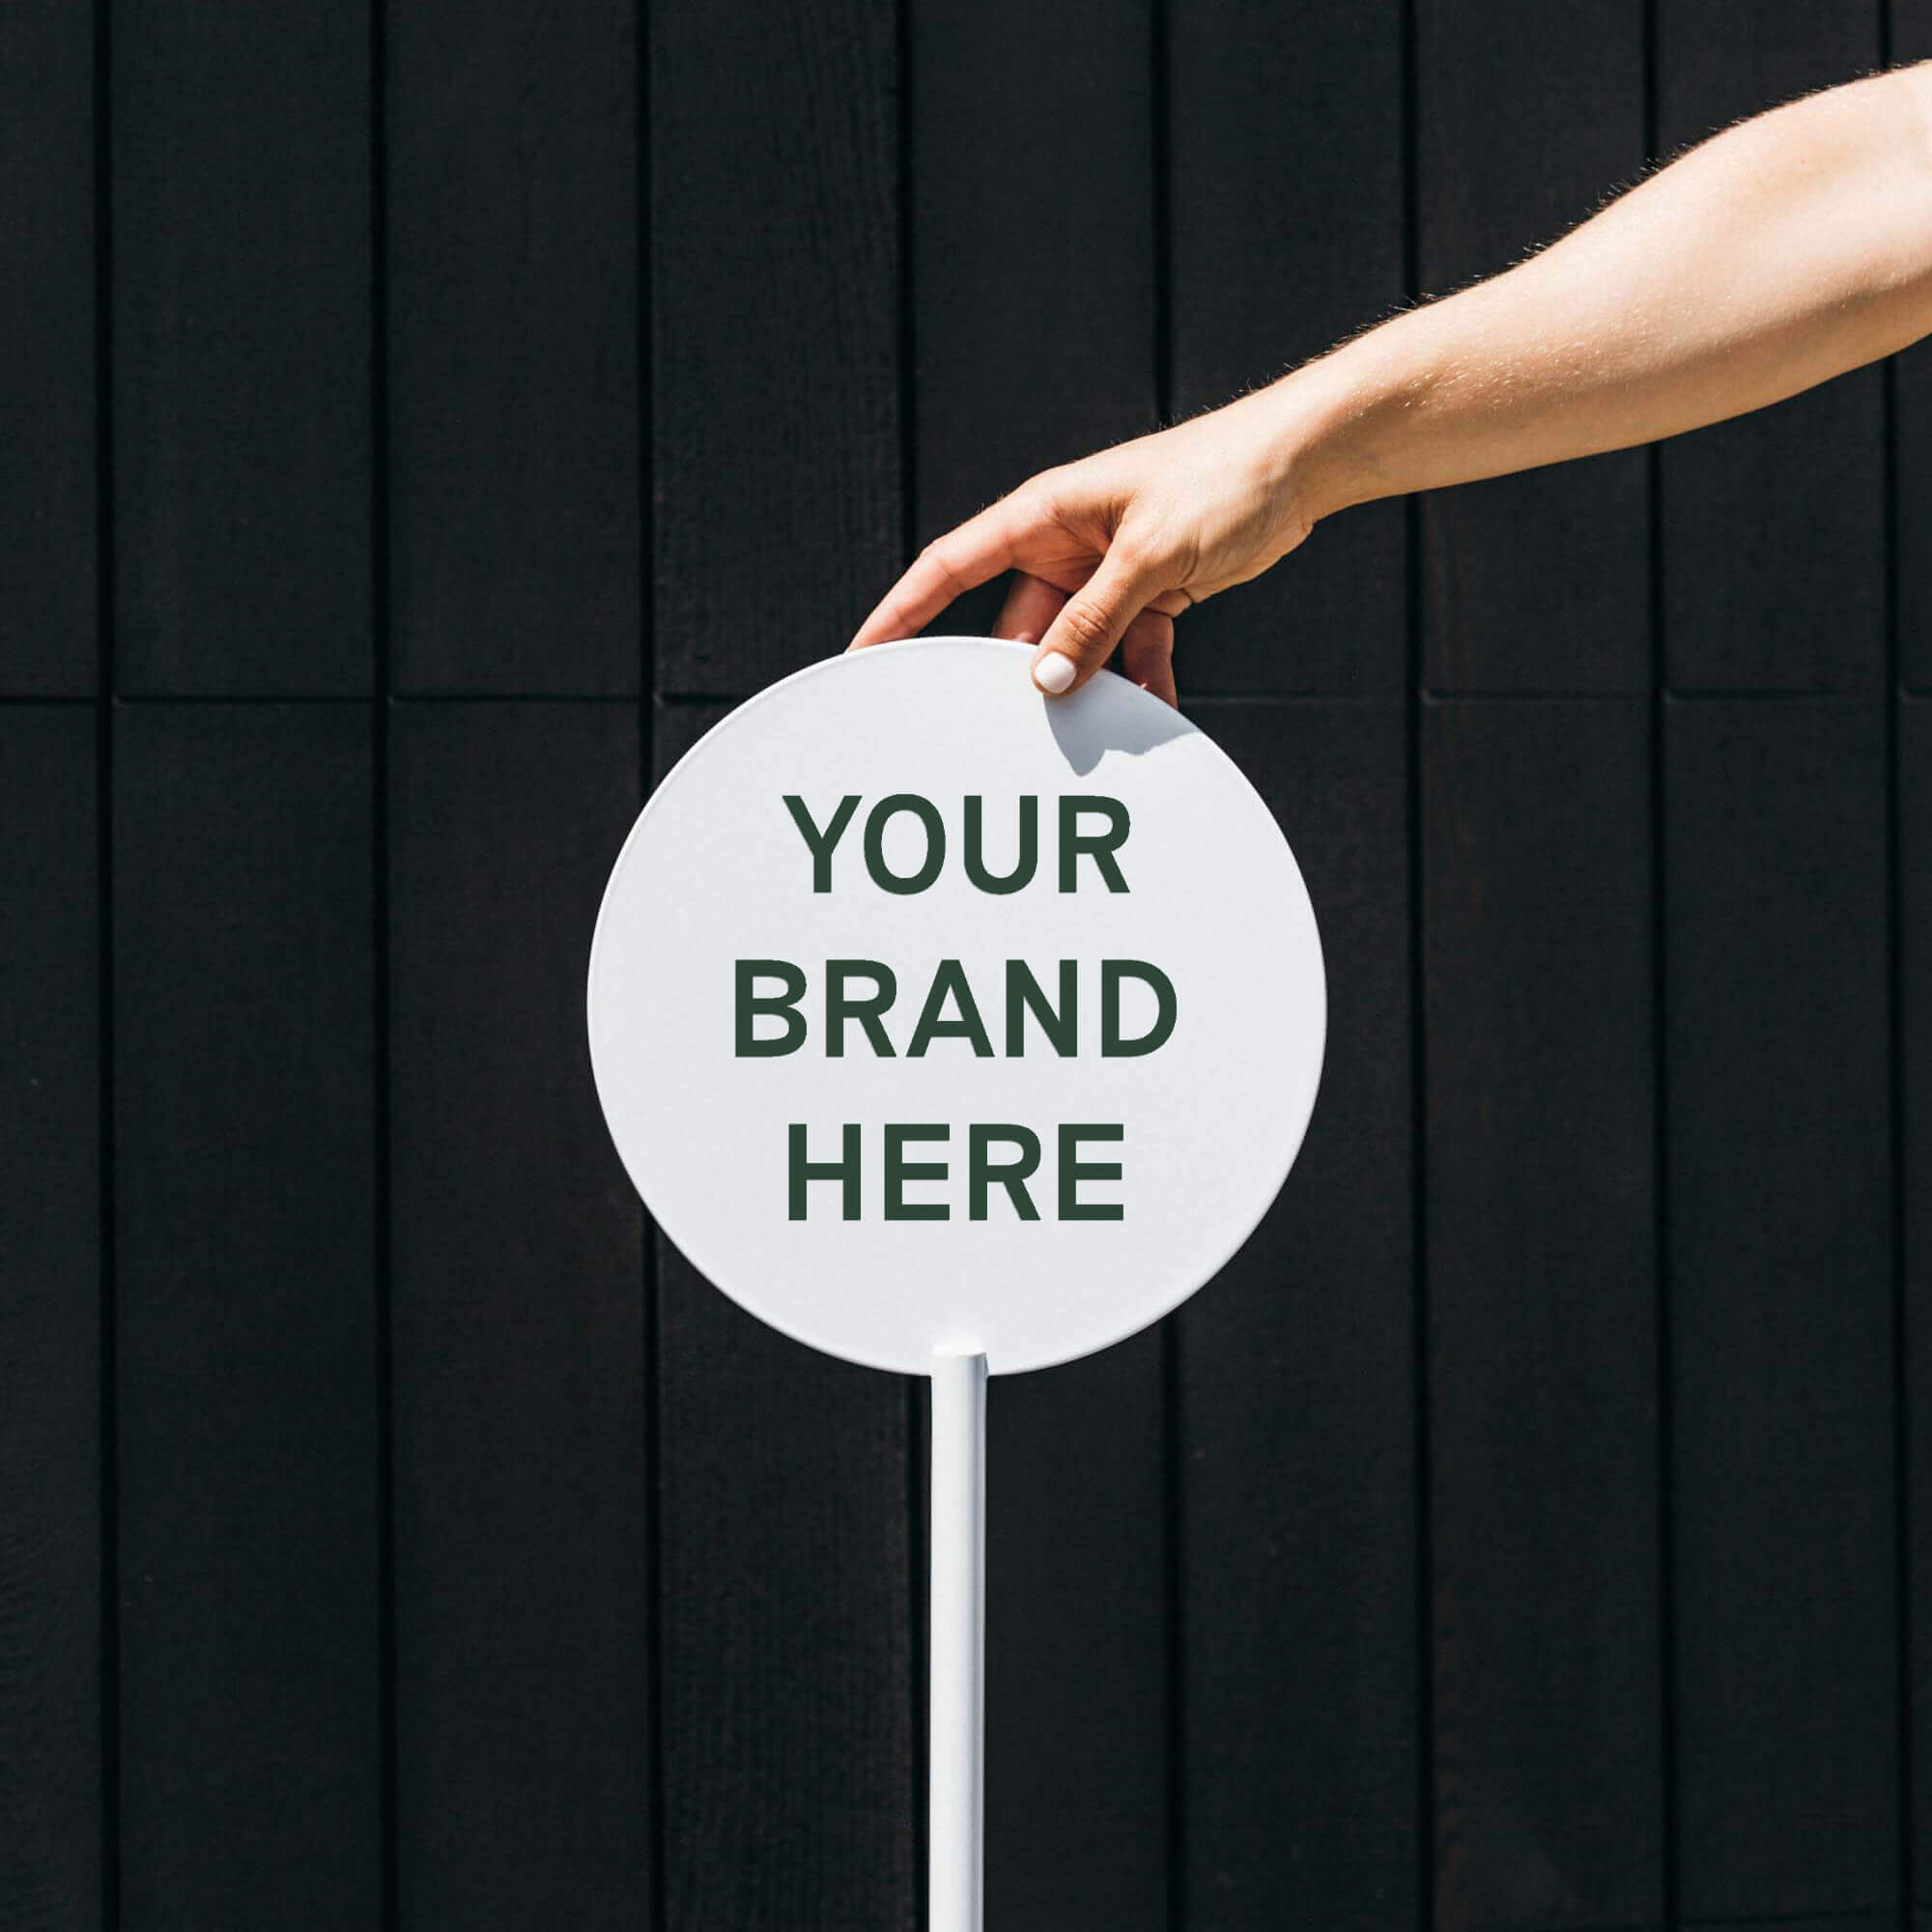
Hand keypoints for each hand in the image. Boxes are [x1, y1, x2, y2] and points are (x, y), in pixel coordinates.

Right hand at [847, 387, 1344, 705]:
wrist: (1300, 463)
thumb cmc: (1220, 479)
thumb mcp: (1149, 557)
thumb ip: (1094, 622)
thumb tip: (1046, 684)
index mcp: (1042, 515)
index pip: (949, 567)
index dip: (902, 613)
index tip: (865, 654)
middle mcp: (1065, 544)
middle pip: (1017, 627)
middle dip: (1016, 678)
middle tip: (1002, 731)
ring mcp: (1106, 572)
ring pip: (1074, 648)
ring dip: (1085, 689)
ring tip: (1090, 735)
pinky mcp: (1149, 593)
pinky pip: (1128, 652)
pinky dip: (1139, 684)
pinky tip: (1151, 716)